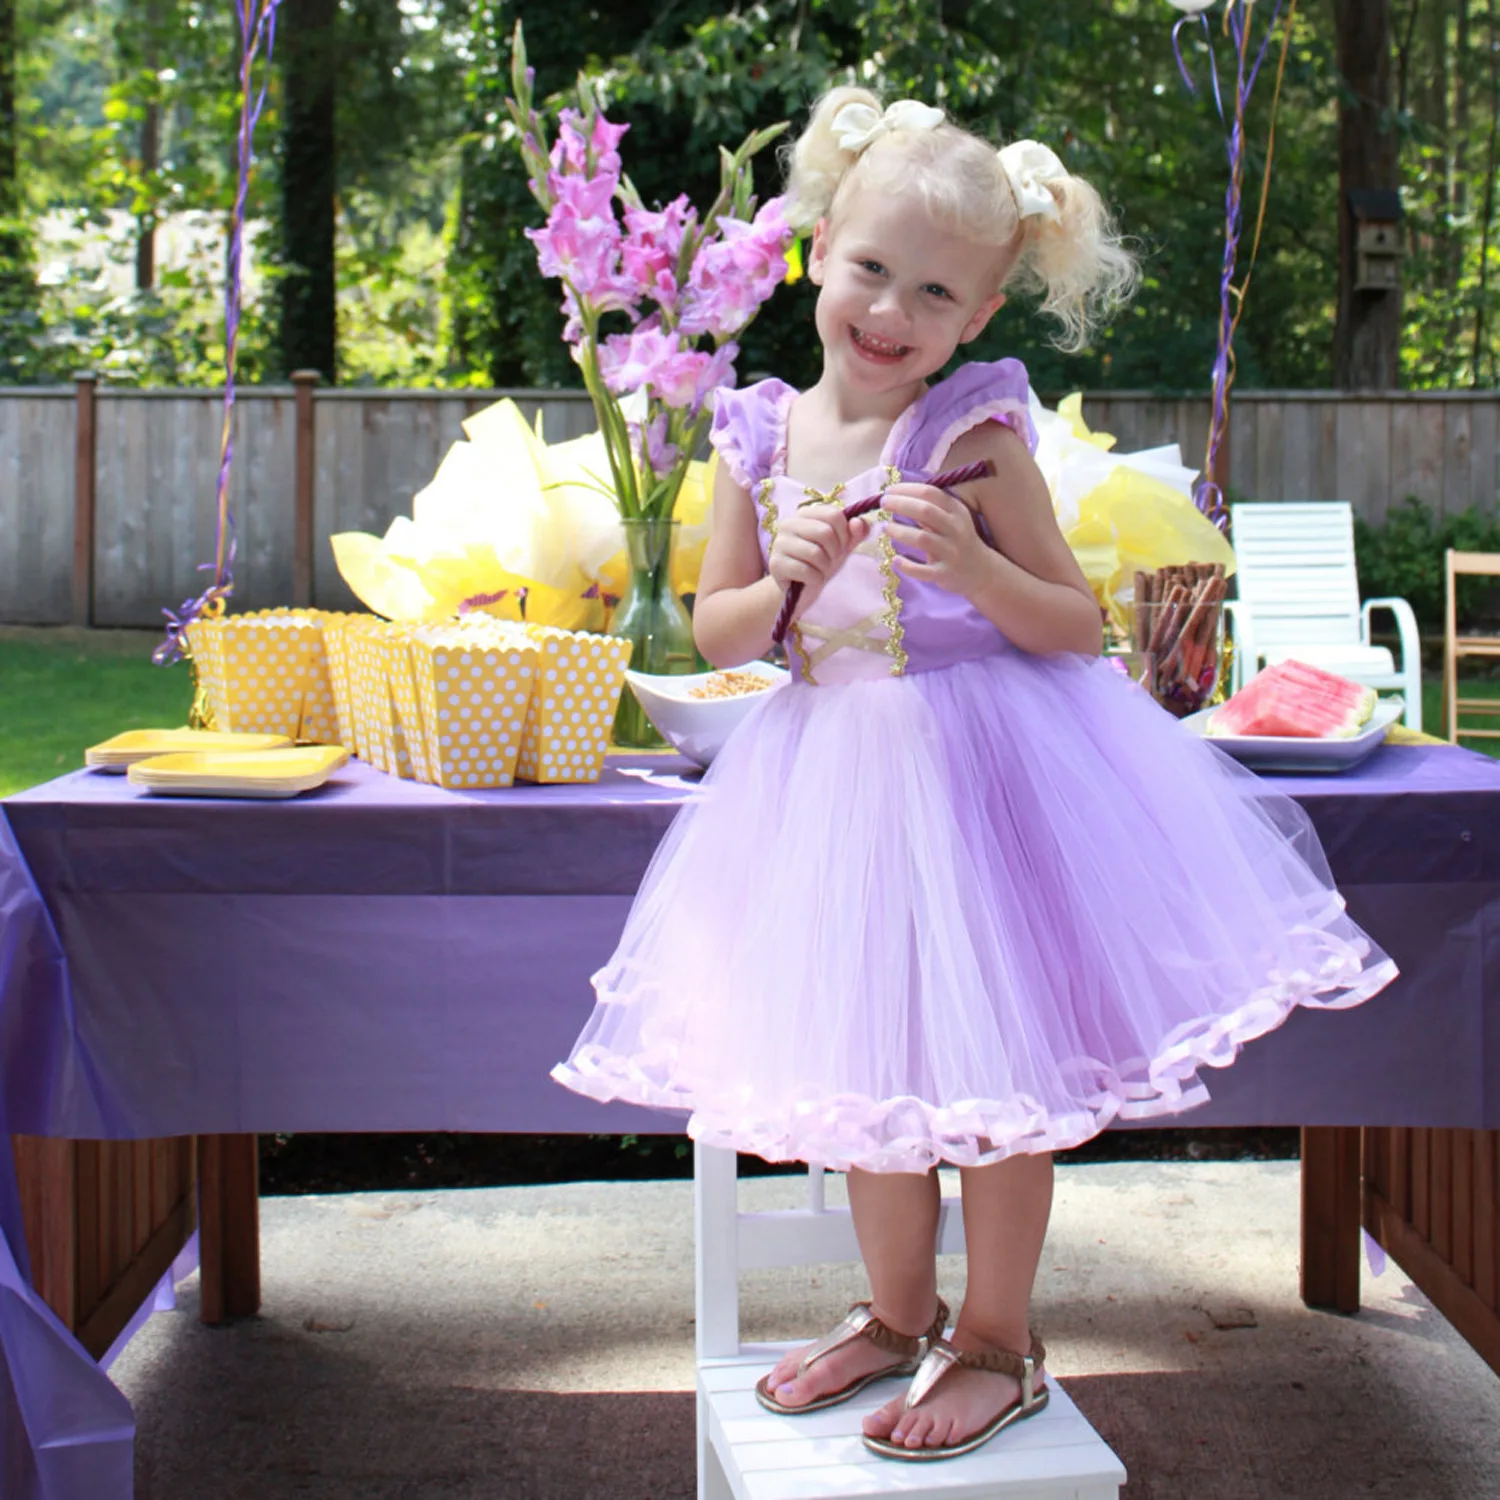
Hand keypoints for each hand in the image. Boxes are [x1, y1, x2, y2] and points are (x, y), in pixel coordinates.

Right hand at [768, 503, 871, 614]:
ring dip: (825, 568)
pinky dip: (815, 579)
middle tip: (830, 561)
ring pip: (815, 553)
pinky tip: (810, 580)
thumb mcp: (843, 545)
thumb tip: (859, 523)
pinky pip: (805, 570)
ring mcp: (779, 543)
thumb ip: (855, 532)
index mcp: (805, 513)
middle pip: (825, 533)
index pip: (834, 514)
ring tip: (819, 570)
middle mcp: (789, 523)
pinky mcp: (775, 564)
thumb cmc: (822, 561)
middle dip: (835, 552)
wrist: (801, 587)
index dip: (845, 534)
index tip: (841, 546)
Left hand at [882, 483, 993, 598]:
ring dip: (900, 531)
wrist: (981, 571)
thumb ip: (929, 509)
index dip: (907, 489)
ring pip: (922, 538)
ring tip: (885, 528)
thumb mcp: (951, 519)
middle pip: (925, 511)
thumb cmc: (958, 540)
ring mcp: (951, 552)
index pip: (930, 493)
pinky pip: (923, 571)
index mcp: (956, 511)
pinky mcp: (945, 573)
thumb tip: (897, 496)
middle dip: (900, 504)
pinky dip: (907, 566)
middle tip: (882, 504)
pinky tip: (895, 560)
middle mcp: (956, 529)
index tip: (889, 490)